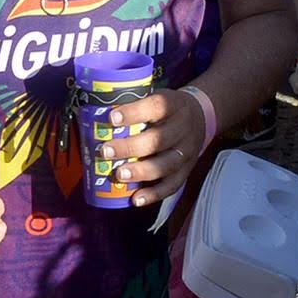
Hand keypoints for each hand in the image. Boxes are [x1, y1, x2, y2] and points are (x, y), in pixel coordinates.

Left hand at [97, 87, 207, 205]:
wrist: (200, 117)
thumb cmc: (166, 109)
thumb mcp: (156, 98)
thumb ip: (135, 105)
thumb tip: (97, 115)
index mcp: (174, 105)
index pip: (156, 107)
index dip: (134, 112)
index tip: (112, 118)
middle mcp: (183, 128)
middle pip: (159, 140)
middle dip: (130, 147)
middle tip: (106, 151)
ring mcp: (187, 151)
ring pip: (166, 164)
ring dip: (141, 172)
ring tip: (119, 175)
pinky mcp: (187, 170)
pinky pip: (172, 185)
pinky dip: (154, 194)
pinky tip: (136, 199)